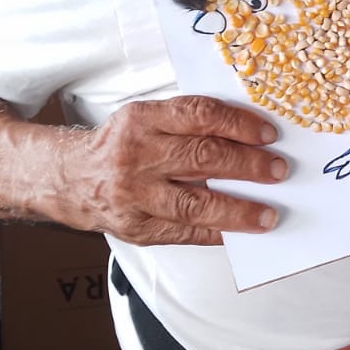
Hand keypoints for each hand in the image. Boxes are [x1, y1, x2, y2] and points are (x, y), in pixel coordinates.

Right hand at [58, 96, 285, 245]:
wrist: (70, 179)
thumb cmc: (122, 145)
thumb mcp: (146, 119)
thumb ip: (188, 123)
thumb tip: (249, 136)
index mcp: (142, 120)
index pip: (199, 116)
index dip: (239, 124)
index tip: (269, 134)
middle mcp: (137, 156)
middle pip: (203, 158)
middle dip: (248, 166)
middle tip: (279, 171)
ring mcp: (135, 195)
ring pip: (195, 203)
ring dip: (238, 210)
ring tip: (268, 214)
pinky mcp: (137, 228)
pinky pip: (185, 233)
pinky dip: (216, 233)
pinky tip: (239, 233)